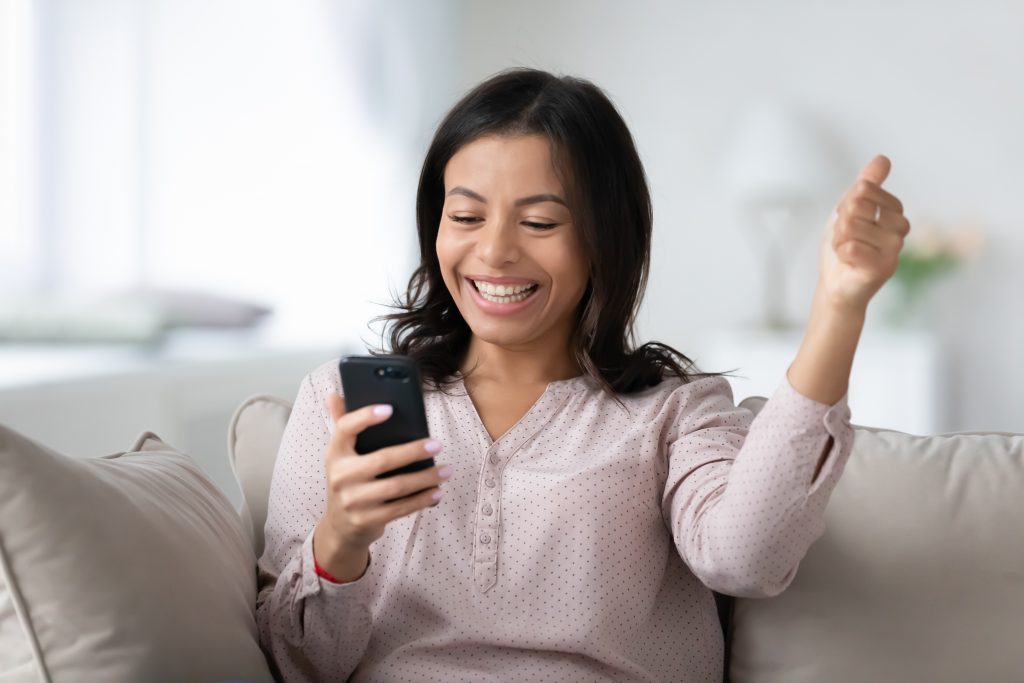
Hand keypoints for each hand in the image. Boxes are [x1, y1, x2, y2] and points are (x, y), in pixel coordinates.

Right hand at [313, 393, 449, 580]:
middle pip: (382, 460)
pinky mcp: (366, 520)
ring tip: (446, 470)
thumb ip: (341, 424)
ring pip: (396, 486)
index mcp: (334, 453)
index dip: (365, 417)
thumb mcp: (340, 455)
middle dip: (413, 451)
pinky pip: (400, 508)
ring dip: (426, 478)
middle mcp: (340, 476)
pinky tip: (437, 491)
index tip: (389, 408)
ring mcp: (353, 500)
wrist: (339, 527)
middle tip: (437, 444)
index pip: (344, 428)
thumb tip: (334, 394)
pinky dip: (422, 499)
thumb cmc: (347, 480)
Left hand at [817, 154, 910, 313]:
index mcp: (895, 211)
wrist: (835, 284)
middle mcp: (900, 228)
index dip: (846, 205)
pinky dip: (840, 253)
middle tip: (846, 240)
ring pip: (851, 226)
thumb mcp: (850, 210)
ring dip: (839, 240)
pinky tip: (848, 262)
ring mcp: (894, 248)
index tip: (848, 222)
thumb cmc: (844, 248)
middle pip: (857, 206)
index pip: (864, 189)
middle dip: (841, 224)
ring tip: (847, 251)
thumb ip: (867, 185)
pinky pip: (850, 247)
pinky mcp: (882, 267)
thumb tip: (883, 159)